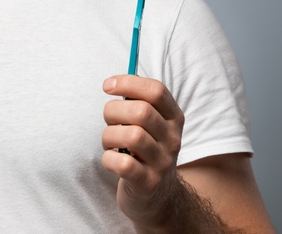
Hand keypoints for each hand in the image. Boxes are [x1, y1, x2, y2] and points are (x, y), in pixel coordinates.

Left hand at [101, 75, 185, 230]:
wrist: (158, 197)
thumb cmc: (144, 151)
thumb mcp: (150, 125)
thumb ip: (137, 103)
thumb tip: (113, 84)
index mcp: (174, 119)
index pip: (156, 91)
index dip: (128, 83)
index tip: (107, 86)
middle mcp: (173, 139)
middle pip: (141, 111)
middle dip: (113, 111)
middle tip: (108, 121)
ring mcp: (162, 163)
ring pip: (131, 136)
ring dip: (109, 135)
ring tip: (109, 142)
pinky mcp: (148, 183)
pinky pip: (123, 163)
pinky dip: (108, 158)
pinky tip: (110, 159)